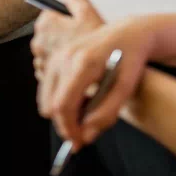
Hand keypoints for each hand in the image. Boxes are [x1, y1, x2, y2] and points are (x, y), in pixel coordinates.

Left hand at [31, 0, 103, 80]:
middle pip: (48, 36)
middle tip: (79, 42)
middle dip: (60, 38)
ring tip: (77, 58)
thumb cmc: (96, 46)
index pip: (49, 16)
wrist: (102, 77)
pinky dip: (58, 69)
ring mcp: (40, 59)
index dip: (64, 21)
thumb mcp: (88, 14)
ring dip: (58, 55)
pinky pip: (49, 69)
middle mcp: (37, 41)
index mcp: (45, 23)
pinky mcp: (44, 76)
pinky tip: (73, 70)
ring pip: (48, 53)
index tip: (75, 27)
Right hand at [34, 0, 153, 150]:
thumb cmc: (129, 60)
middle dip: (63, 123)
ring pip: (46, 94)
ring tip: (81, 117)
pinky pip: (48, 83)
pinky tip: (76, 101)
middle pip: (51, 101)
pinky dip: (57, 98)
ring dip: (59, 111)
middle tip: (80, 135)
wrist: (127, 33)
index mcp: (83, 64)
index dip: (68, 128)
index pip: (64, 104)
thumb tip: (86, 135)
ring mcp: (59, 54)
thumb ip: (106, 114)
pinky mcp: (57, 55)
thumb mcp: (125, 90)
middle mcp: (66, 57)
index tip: (78, 142)